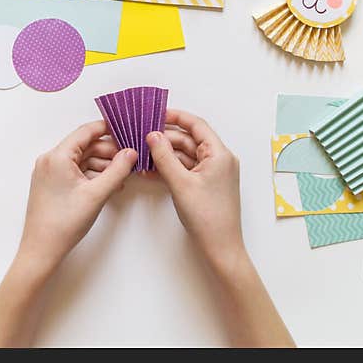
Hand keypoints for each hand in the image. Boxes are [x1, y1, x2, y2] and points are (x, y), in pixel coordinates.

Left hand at [17, 120, 136, 274]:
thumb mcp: (97, 194)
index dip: (108, 129)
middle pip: (86, 146)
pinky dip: (92, 175)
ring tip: (122, 177)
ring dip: (102, 166)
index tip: (127, 131)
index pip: (86, 131)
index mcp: (58, 156)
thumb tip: (131, 152)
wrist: (41, 250)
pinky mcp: (52, 184)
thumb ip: (117, 170)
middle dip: (109, 152)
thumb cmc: (64, 223)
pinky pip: (76, 172)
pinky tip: (108, 185)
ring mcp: (50, 172)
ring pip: (82, 160)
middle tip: (130, 160)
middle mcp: (50, 160)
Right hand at [147, 110, 245, 271]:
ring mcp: (213, 173)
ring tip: (142, 155)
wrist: (220, 248)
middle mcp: (219, 160)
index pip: (197, 125)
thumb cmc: (207, 217)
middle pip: (189, 140)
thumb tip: (152, 135)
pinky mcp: (206, 185)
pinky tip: (150, 170)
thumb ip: (164, 157)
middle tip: (141, 138)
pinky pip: (186, 169)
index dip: (176, 117)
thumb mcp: (180, 184)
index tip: (155, 114)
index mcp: (219, 154)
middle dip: (165, 139)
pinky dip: (170, 168)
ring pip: (186, 155)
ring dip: (165, 155)